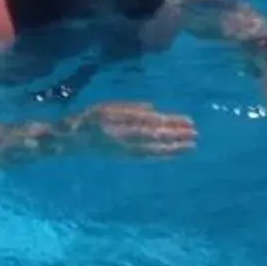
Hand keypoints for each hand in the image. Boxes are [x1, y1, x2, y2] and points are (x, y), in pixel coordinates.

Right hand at [58, 101, 197, 156]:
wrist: (70, 141)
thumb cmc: (86, 120)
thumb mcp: (105, 108)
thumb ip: (130, 110)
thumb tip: (155, 111)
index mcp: (123, 128)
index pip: (154, 127)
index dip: (172, 126)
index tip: (190, 123)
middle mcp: (128, 143)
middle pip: (158, 140)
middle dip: (178, 138)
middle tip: (197, 135)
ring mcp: (128, 152)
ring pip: (155, 151)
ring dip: (174, 149)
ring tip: (191, 146)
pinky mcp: (126, 157)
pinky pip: (148, 157)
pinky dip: (162, 155)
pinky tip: (172, 154)